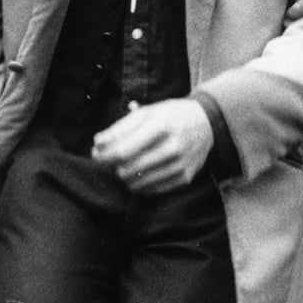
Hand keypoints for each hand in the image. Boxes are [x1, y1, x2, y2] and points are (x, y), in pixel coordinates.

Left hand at [90, 98, 215, 194]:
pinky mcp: (185, 178)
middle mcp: (173, 147)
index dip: (104, 156)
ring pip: (139, 183)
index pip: (123, 150)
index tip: (96, 154)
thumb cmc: (170, 115)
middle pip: (129, 169)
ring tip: (126, 165)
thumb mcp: (146, 112)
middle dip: (114, 167)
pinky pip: (153, 190)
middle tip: (112, 160)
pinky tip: (140, 173)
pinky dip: (141, 184)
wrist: (206, 123)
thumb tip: (98, 144)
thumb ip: (120, 128)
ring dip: (126, 177)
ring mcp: (181, 165)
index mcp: (161, 126)